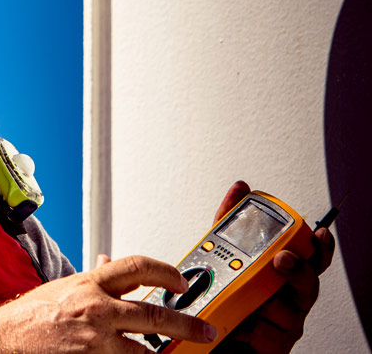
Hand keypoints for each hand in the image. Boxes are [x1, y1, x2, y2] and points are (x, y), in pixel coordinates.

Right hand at [0, 254, 217, 352]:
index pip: (138, 267)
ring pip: (144, 352)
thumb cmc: (29, 317)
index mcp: (91, 285)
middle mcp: (98, 310)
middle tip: (206, 331)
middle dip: (187, 325)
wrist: (3, 342)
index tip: (181, 281)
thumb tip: (111, 263)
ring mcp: (97, 342)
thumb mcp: (64, 288)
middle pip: (155, 315)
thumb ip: (93, 280)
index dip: (166, 271)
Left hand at [211, 181, 335, 352]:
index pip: (310, 258)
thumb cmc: (222, 296)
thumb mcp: (219, 252)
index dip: (320, 247)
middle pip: (308, 283)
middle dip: (298, 270)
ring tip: (246, 298)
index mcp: (280, 275)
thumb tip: (240, 189)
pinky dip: (253, 328)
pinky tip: (239, 324)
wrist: (206, 338)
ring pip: (289, 310)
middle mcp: (288, 298)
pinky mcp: (274, 346)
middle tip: (281, 260)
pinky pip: (271, 336)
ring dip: (267, 302)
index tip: (319, 232)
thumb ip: (229, 221)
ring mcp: (284, 324)